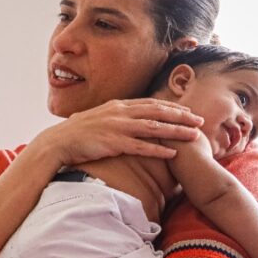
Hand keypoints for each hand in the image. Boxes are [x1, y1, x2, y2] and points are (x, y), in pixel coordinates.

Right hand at [30, 98, 203, 165]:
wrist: (56, 142)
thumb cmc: (75, 134)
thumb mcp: (96, 119)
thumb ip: (112, 118)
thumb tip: (122, 121)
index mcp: (117, 106)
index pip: (150, 103)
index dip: (171, 106)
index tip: (187, 110)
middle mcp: (120, 113)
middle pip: (157, 112)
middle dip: (181, 116)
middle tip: (200, 120)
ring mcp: (117, 127)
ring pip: (154, 127)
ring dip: (176, 131)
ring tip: (194, 136)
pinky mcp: (113, 143)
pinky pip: (141, 146)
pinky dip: (158, 149)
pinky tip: (172, 153)